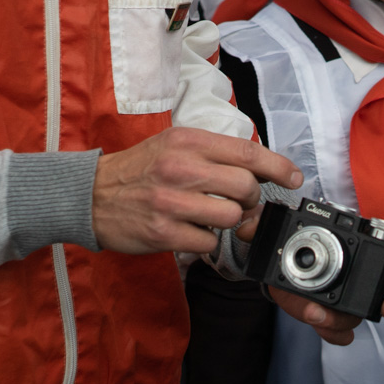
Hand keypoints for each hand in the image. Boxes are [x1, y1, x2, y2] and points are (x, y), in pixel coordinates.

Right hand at [92, 128, 301, 254]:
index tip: (294, 177)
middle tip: (239, 202)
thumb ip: (215, 153)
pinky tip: (191, 229)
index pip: (247, 152)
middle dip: (250, 200)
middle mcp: (180, 168)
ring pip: (231, 217)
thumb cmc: (140, 170)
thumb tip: (260, 170)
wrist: (89, 195)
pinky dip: (207, 239)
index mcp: (187, 141)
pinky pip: (209, 241)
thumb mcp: (175, 145)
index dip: (278, 167)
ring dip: (230, 221)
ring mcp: (171, 202)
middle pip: (246, 188)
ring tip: (210, 215)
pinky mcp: (163, 233)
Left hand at [266, 235, 383, 345]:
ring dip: (346, 319)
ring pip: (365, 313)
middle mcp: (364, 273)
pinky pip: (343, 330)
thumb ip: (266, 224)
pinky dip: (333, 332)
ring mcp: (352, 299)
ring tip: (321, 318)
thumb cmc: (290, 244)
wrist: (277, 268)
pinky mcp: (337, 318)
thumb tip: (249, 224)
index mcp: (362, 245)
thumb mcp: (279, 231)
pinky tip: (321, 327)